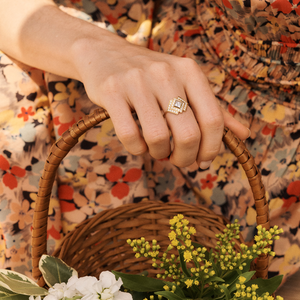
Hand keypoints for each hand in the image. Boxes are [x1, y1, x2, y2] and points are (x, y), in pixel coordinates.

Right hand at [72, 37, 248, 167]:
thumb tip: (243, 135)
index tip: (203, 160)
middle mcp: (166, 73)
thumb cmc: (150, 76)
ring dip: (159, 154)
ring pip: (158, 138)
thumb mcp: (185, 84)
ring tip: (157, 149)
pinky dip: (137, 149)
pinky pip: (129, 136)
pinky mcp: (111, 92)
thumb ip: (213, 109)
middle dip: (186, 159)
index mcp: (190, 71)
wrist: (104, 54)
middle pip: (188, 134)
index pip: (214, 119)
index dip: (212, 148)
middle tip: (178, 159)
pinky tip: (138, 144)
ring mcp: (137, 82)